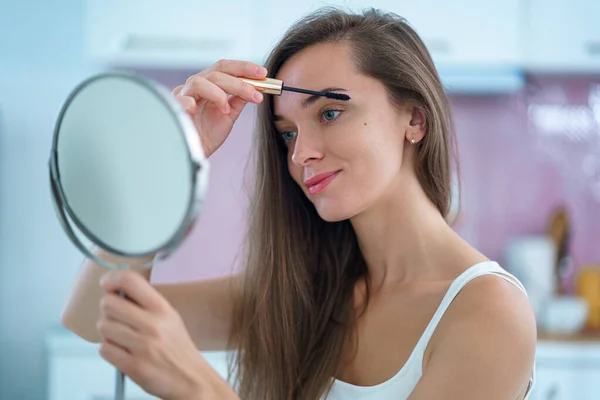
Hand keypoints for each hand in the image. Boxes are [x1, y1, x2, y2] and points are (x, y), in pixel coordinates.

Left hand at [97, 270, 235, 399]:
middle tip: (117, 317)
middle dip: (107, 310)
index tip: (107, 283)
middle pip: (108, 303)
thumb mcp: (170, 317)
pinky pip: (104, 349)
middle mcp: (153, 324)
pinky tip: (122, 351)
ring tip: (122, 336)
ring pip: (103, 326)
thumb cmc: (177, 347)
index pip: (130, 280)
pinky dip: (109, 350)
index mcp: (162, 308)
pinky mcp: (134, 366)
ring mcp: (143, 346)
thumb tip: (115, 289)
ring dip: (108, 331)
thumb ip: (145, 303)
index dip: (112, 278)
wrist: (191, 379)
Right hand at [172, 59, 267, 157]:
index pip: (224, 68)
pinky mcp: (173, 108)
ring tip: (226, 110)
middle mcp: (194, 87)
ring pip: (200, 81)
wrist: (194, 155)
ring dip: (219, 94)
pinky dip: (194, 103)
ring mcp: (182, 96)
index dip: (243, 67)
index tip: (263, 74)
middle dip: (239, 82)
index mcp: (207, 85)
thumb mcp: (228, 116)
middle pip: (216, 73)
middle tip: (256, 93)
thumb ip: (238, 101)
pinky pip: (182, 99)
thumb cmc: (207, 136)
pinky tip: (201, 112)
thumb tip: (256, 88)